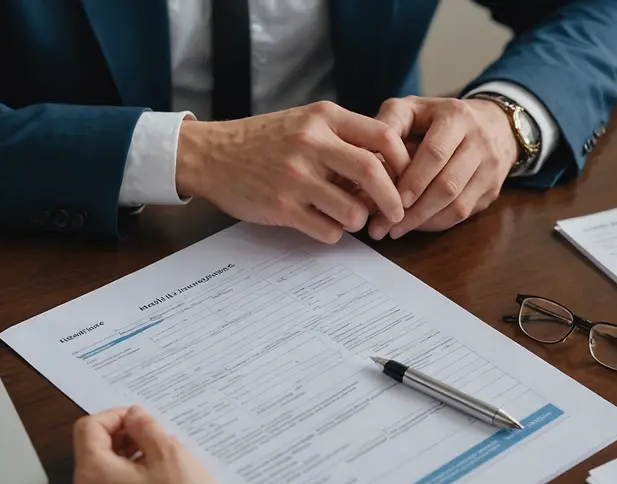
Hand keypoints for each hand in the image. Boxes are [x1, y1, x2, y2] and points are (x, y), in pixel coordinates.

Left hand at [73, 406, 224, 483]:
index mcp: (95, 473)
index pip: (89, 427)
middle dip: (120, 436)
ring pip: (101, 474)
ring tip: (157, 459)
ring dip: (125, 458)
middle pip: (92, 451)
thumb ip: (146, 427)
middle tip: (151, 436)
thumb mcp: (169, 455)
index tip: (138, 418)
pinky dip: (126, 482)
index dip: (115, 415)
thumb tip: (134, 415)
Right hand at [176, 101, 410, 243]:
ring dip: (359, 220)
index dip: (403, 161)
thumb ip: (344, 137)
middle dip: (393, 199)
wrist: (211, 154)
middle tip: (396, 213)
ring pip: (353, 210)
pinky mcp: (282, 207)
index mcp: (323, 118)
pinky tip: (323, 223)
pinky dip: (334, 233)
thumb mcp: (305, 122)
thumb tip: (389, 166)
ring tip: (349, 217)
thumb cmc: (264, 140)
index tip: (405, 178)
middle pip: (373, 173)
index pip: (383, 136)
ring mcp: (295, 177)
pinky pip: (327, 231)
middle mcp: (311, 143)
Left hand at [367, 96, 518, 238]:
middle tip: (383, 226)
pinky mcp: (492, 190)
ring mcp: (490, 168)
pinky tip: (415, 225)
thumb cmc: (438, 118)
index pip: (435, 153)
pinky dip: (436, 224)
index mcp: (456, 117)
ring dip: (423, 222)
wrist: (493, 123)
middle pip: (447, 185)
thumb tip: (365, 153)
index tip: (389, 199)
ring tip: (394, 231)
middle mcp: (480, 142)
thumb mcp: (412, 108)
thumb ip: (389, 123)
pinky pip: (464, 214)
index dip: (412, 180)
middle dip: (413, 210)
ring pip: (458, 205)